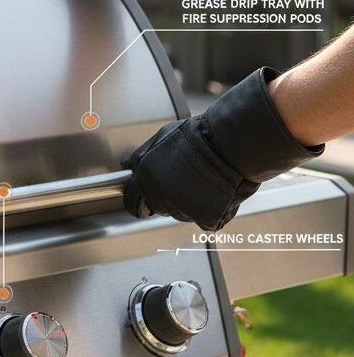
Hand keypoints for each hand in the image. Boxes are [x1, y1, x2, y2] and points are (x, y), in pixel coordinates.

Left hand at [123, 69, 322, 230]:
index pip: (132, 203)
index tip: (144, 201)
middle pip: (157, 208)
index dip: (139, 201)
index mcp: (146, 177)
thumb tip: (127, 166)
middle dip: (165, 198)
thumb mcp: (160, 137)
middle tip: (183, 181)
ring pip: (180, 214)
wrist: (231, 142)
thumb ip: (140, 156)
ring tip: (201, 182)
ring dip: (187, 203)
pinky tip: (214, 193)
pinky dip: (210, 212)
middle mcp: (160, 195)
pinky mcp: (204, 218)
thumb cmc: (199, 135)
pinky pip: (204, 221)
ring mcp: (182, 208)